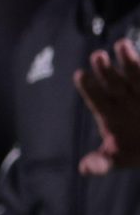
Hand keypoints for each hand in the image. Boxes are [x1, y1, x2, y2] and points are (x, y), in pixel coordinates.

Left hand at [75, 38, 139, 174]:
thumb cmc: (137, 150)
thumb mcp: (121, 158)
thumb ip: (103, 162)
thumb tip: (84, 169)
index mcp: (108, 110)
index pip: (94, 96)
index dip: (88, 86)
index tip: (81, 75)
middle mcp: (123, 96)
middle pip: (111, 81)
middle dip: (104, 70)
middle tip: (97, 56)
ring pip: (134, 73)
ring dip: (128, 60)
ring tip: (121, 45)